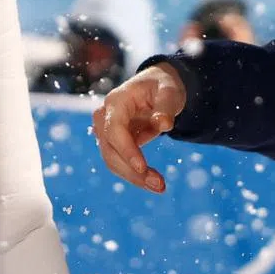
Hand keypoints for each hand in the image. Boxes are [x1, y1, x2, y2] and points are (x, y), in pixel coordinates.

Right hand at [92, 64, 186, 192]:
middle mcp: (104, 117)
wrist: (156, 87)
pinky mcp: (112, 144)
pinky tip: (153, 182)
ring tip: (159, 186)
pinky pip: (119, 163)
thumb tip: (163, 124)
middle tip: (160, 185)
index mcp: (116, 101)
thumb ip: (166, 107)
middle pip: (110, 150)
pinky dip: (134, 174)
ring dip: (134, 177)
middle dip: (133, 171)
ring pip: (112, 161)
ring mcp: (105, 131)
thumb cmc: (162, 87)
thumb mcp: (169, 92)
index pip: (114, 129)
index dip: (126, 150)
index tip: (143, 168)